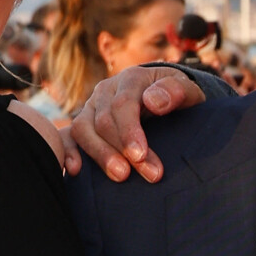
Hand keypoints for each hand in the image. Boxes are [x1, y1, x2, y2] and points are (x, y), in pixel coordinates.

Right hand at [68, 65, 205, 182]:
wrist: (167, 97)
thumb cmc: (178, 97)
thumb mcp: (188, 89)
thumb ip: (176, 91)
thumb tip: (153, 101)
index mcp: (131, 79)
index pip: (122, 104)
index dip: (129, 131)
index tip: (141, 155)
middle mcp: (106, 90)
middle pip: (104, 121)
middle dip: (122, 150)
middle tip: (150, 174)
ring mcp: (92, 107)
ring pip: (83, 129)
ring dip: (99, 155)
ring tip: (120, 176)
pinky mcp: (84, 123)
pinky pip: (67, 135)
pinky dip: (67, 151)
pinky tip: (76, 170)